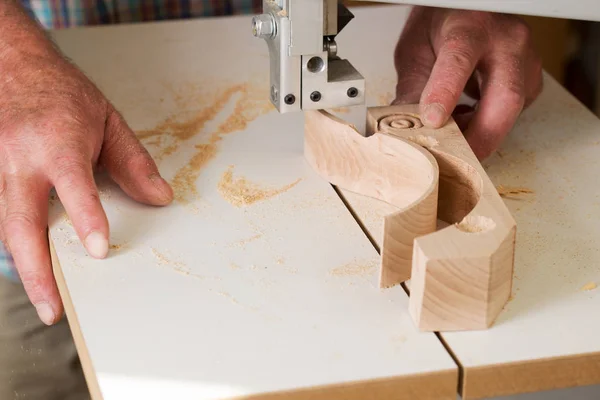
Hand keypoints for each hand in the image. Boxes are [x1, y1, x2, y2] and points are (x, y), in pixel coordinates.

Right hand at [0, 1, 172, 324]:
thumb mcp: (108, 121)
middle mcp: (21, 160)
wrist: (10, 63)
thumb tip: (161, 198)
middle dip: (36, 271)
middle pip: (22, 224)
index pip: (74, 187)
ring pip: (5, 226)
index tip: (97, 250)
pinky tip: (30, 262)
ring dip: (23, 264)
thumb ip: (134, 163)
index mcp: (58, 143)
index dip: (86, 219)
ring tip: (45, 298)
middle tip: (54, 308)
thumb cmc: (61, 92)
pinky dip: (13, 240)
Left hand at [393, 6, 542, 158]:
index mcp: (470, 27)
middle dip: (480, 136)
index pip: (459, 61)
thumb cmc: (442, 27)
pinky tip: (468, 123)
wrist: (469, 13)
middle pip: (505, 97)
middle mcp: (506, 41)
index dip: (445, 94)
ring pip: (513, 111)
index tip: (432, 120)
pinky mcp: (531, 80)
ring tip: (454, 138)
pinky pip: (514, 113)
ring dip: (482, 133)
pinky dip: (488, 125)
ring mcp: (526, 60)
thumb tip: (407, 127)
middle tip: (454, 158)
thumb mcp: (416, 51)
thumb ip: (412, 89)